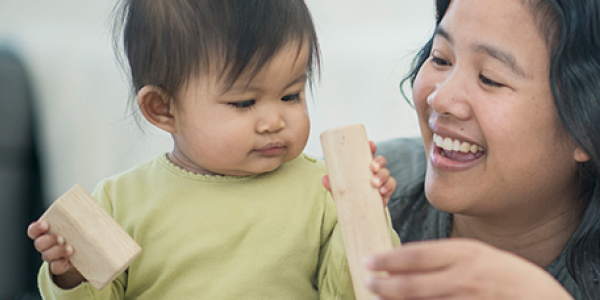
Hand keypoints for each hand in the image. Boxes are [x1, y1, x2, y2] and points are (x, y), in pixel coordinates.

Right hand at [27, 220, 84, 288]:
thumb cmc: (80, 232)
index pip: (34, 231)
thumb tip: (98, 208)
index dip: (36, 228)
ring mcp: (52, 257)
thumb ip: (83, 216)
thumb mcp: (79, 223)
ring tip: (70, 248)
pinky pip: (56, 268)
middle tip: (61, 237)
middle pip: (40, 244)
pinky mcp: (61, 266)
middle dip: (48, 240)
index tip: (45, 224)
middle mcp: (46, 245)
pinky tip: (67, 261)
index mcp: (46, 232)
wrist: (85, 252)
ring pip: (47, 256)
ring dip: (57, 252)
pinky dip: (60, 265)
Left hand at [322, 141, 395, 205]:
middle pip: (381, 161)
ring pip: (387, 173)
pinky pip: (391, 186)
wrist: (358, 216)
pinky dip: (388, 187)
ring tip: (375, 183)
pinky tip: (382, 191)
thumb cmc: (349, 199)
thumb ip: (333, 185)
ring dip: (382, 176)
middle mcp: (374, 172)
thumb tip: (324, 178)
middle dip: (379, 162)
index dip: (371, 147)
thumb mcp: (340, 192)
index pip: (368, 154)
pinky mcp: (387, 193)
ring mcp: (382, 182)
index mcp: (363, 168)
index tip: (371, 144)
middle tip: (372, 167)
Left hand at [364, 239, 573, 299]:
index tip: (369, 261)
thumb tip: (404, 259)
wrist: (539, 297)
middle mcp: (464, 276)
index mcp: (464, 252)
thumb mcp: (476, 253)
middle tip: (367, 282)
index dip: (388, 259)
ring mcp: (468, 299)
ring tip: (378, 298)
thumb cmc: (503, 272)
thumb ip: (443, 256)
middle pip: (413, 283)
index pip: (416, 255)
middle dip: (384, 285)